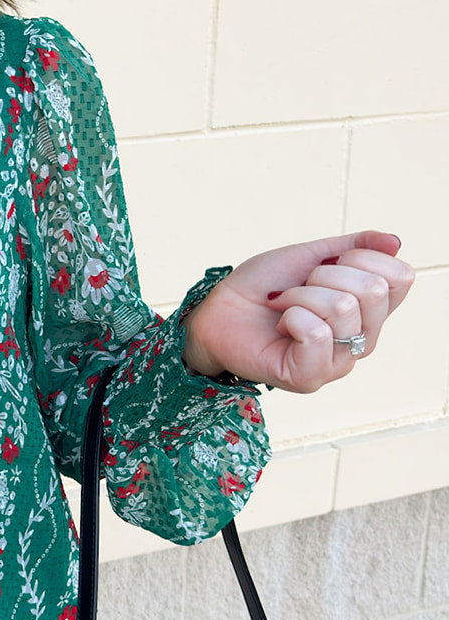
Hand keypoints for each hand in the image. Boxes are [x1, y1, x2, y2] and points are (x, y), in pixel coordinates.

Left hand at [182, 230, 413, 393]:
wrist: (219, 309)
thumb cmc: (264, 286)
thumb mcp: (311, 256)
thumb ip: (355, 247)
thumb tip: (395, 241)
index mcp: (369, 311)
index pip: (400, 277)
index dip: (363, 258)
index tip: (327, 263)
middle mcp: (363, 340)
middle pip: (373, 290)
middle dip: (325, 275)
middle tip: (298, 288)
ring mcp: (338, 362)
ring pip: (344, 307)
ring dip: (301, 294)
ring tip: (283, 305)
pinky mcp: (310, 378)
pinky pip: (318, 333)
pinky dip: (291, 316)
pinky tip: (280, 325)